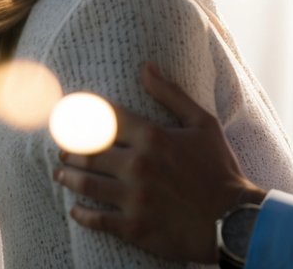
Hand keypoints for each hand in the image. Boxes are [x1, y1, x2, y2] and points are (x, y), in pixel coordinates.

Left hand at [54, 63, 265, 263]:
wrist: (232, 220)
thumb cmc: (220, 168)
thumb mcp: (203, 124)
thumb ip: (171, 94)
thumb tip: (147, 66)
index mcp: (152, 136)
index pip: (105, 118)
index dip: (82, 113)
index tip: (68, 114)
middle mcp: (138, 164)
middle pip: (88, 150)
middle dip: (69, 147)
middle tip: (62, 147)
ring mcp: (133, 197)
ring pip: (86, 183)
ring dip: (68, 176)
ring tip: (60, 172)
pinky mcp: (133, 226)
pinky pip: (96, 219)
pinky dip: (80, 213)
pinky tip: (75, 209)